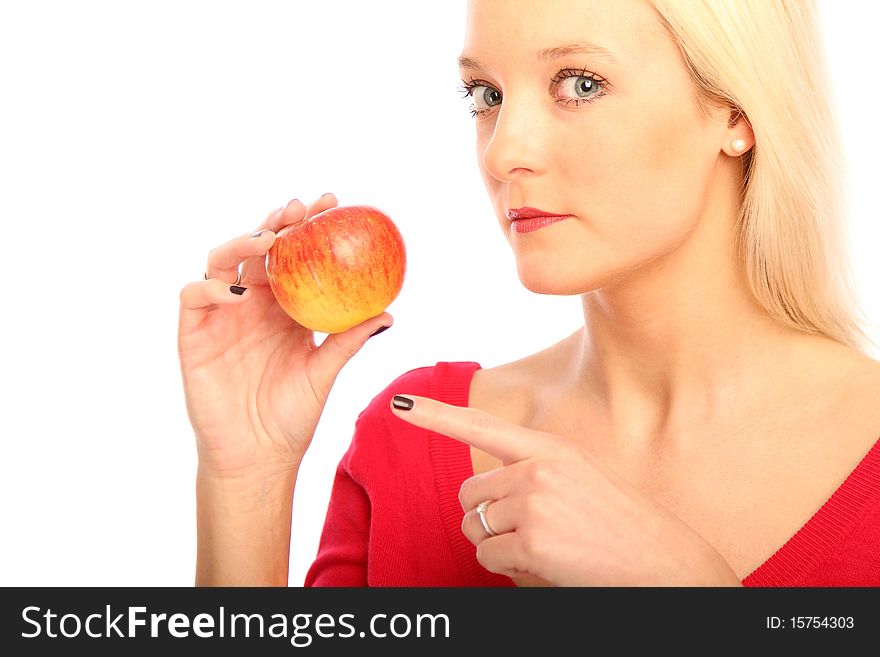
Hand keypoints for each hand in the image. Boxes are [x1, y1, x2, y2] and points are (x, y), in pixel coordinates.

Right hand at [178, 194, 392, 477]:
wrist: (257, 456)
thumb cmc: (291, 416)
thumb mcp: (324, 373)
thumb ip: (348, 342)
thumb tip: (388, 314)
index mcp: (284, 308)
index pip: (293, 256)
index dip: (307, 226)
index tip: (332, 205)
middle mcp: (252, 305)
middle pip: (257, 250)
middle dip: (277, 222)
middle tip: (301, 210)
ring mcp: (221, 316)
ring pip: (221, 262)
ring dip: (241, 244)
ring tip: (268, 240)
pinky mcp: (194, 335)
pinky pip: (195, 296)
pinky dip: (211, 287)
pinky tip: (237, 292)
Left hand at [390, 395, 741, 585]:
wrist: (668, 565)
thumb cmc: (622, 527)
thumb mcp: (580, 479)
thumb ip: (533, 474)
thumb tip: (482, 496)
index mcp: (551, 448)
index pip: (482, 426)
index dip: (436, 416)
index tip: (401, 402)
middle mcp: (538, 468)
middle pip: (471, 493)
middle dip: (487, 516)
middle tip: (531, 531)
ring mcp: (534, 503)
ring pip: (476, 526)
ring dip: (497, 544)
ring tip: (545, 548)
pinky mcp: (532, 541)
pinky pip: (489, 556)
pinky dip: (507, 568)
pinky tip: (545, 565)